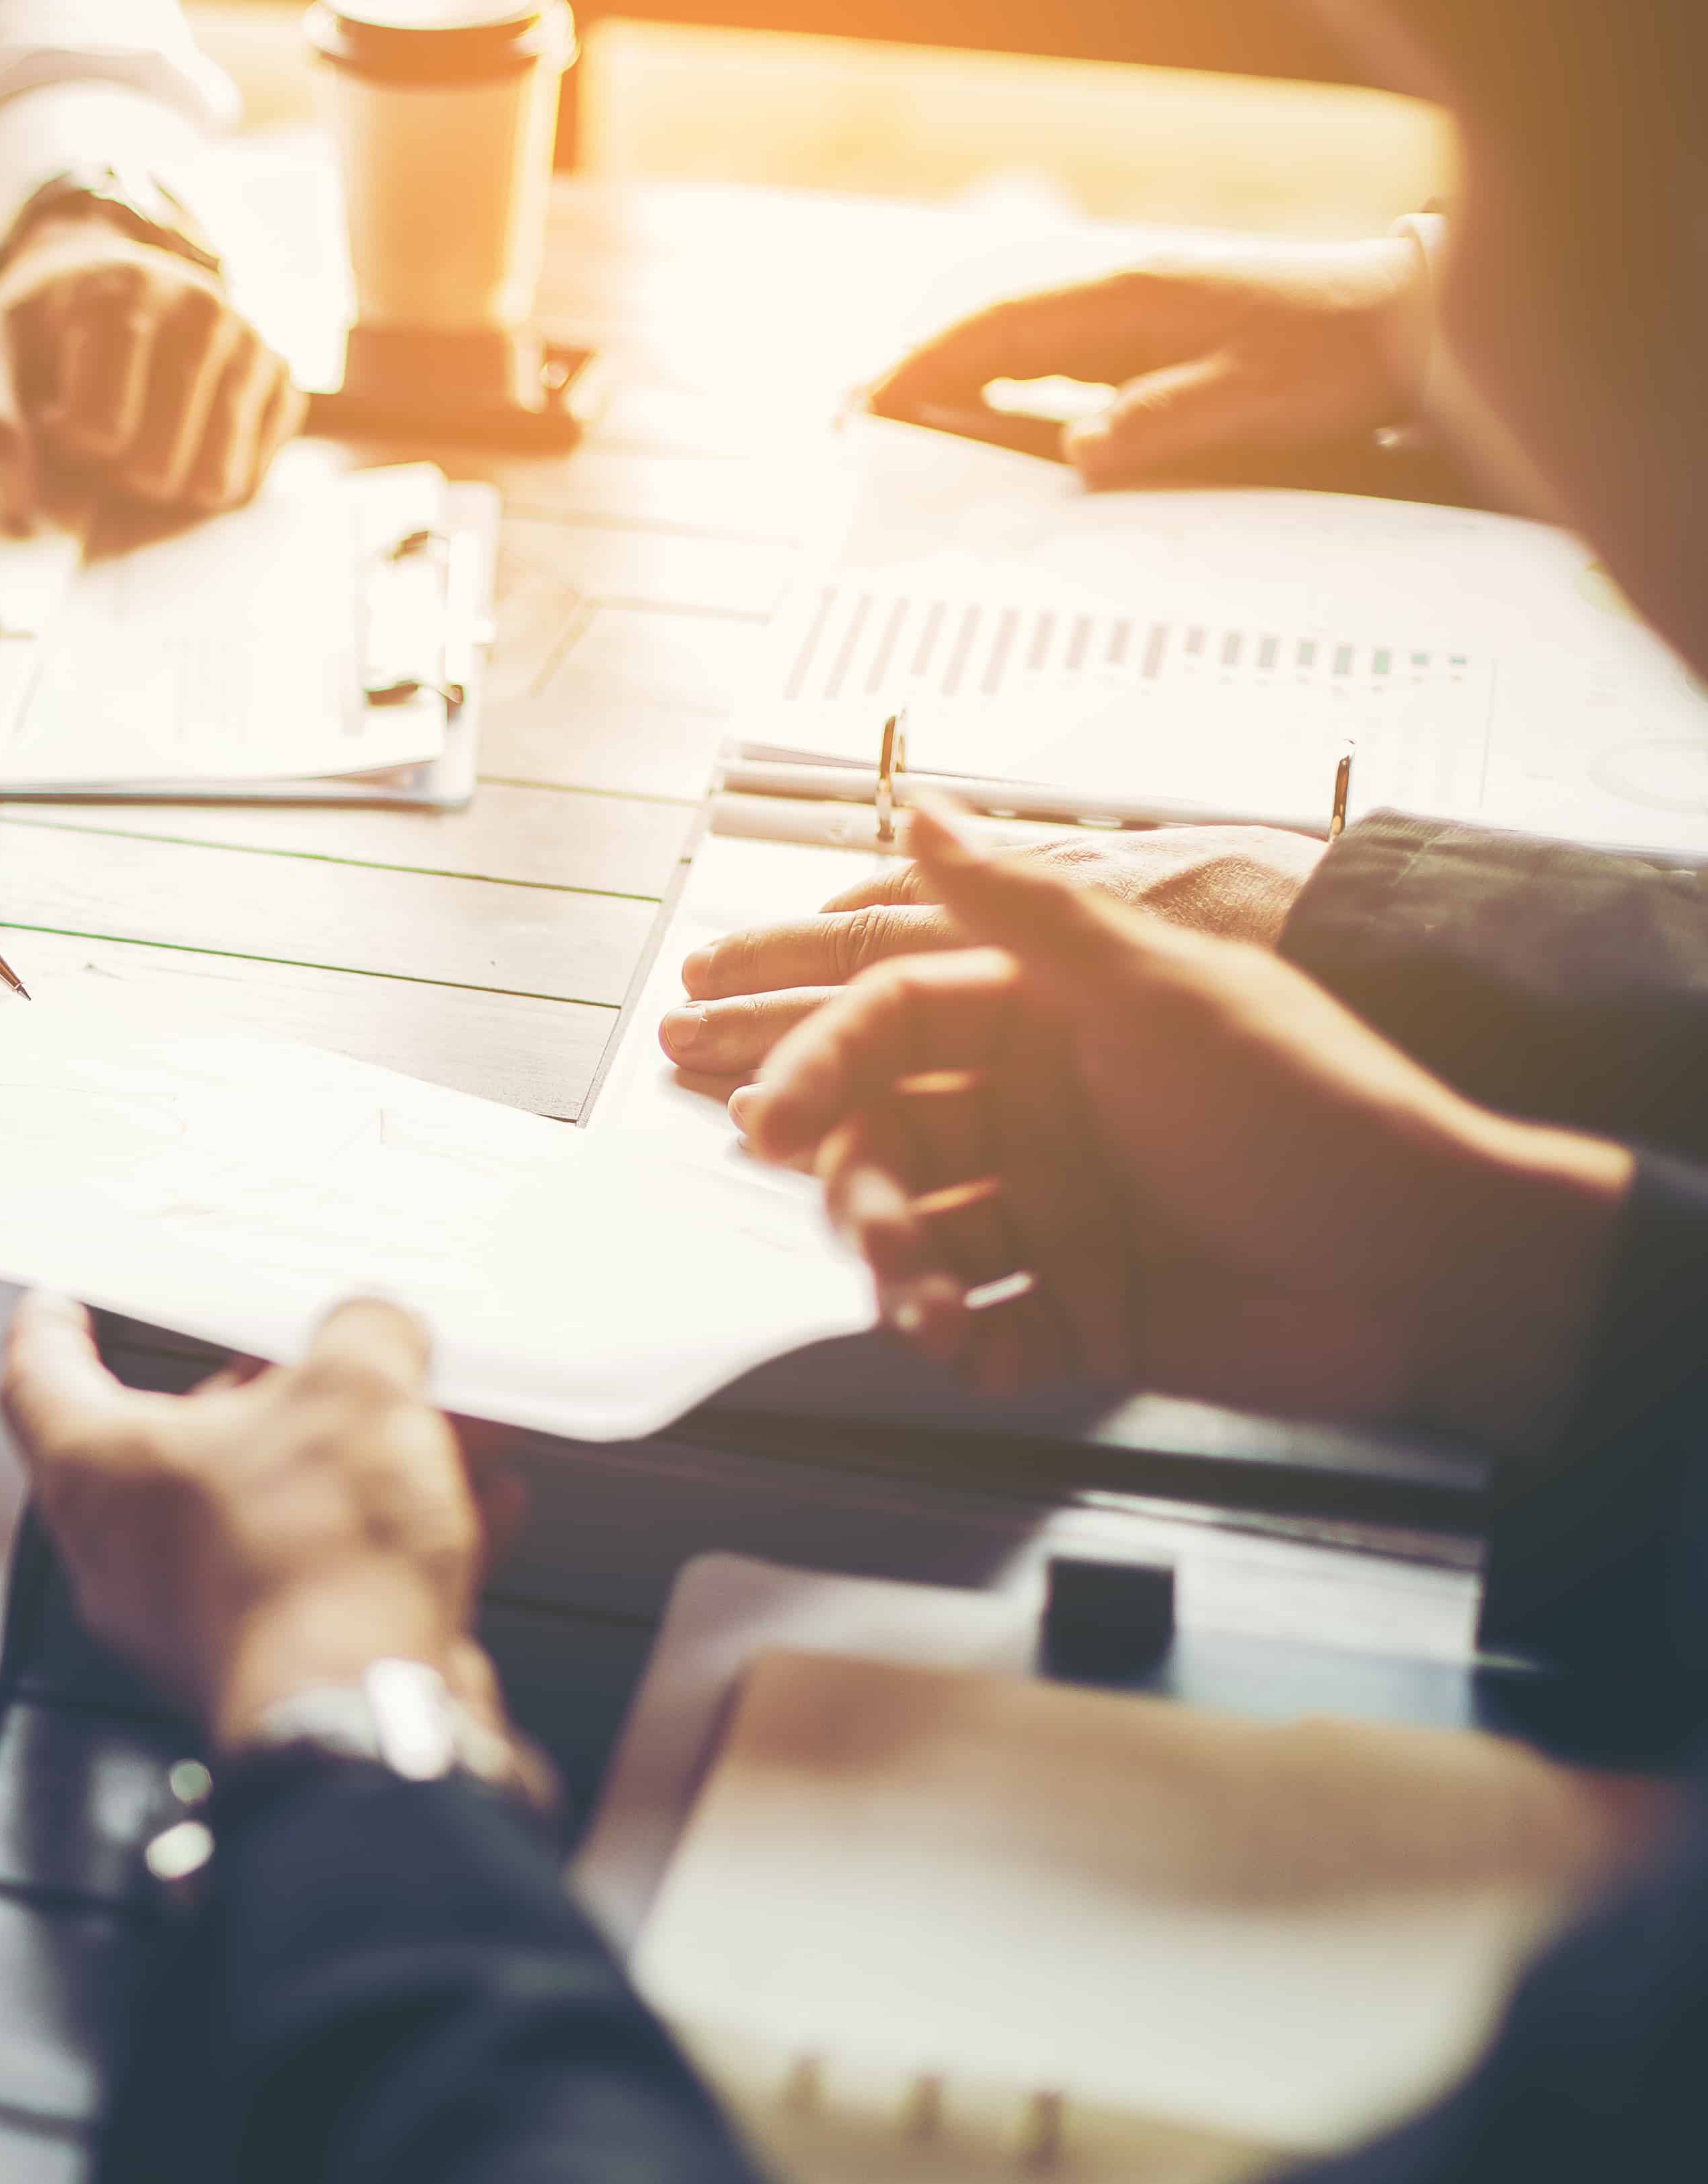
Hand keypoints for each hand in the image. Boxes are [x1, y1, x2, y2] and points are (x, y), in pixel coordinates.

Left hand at [0, 208, 300, 532]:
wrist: (98, 274)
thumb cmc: (38, 328)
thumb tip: (16, 515)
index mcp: (123, 298)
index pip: (103, 435)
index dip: (68, 445)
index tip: (54, 411)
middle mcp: (201, 311)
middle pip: (158, 470)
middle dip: (115, 474)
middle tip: (97, 431)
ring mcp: (250, 342)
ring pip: (215, 485)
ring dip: (163, 487)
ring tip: (136, 436)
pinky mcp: (281, 377)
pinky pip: (251, 479)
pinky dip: (206, 478)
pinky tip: (179, 435)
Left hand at [0, 1292, 526, 1746]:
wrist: (364, 1717)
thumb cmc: (314, 1563)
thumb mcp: (356, 1389)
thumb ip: (365, 1333)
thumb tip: (378, 1328)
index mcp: (99, 1470)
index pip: (39, 1376)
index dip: (52, 1327)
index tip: (61, 1304)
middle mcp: (127, 1552)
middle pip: (181, 1445)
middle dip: (266, 1395)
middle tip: (319, 1356)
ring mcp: (195, 1619)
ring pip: (270, 1510)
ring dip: (354, 1463)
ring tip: (435, 1425)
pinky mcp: (271, 1666)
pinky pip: (324, 1579)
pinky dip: (388, 1538)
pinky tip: (473, 1506)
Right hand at [735, 808, 1629, 1445]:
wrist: (1432, 1265)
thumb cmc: (1310, 1109)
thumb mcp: (1157, 989)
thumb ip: (1025, 906)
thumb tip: (923, 808)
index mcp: (1053, 1022)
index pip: (894, 1027)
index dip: (823, 1066)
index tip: (776, 1119)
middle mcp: (1045, 1112)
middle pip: (888, 1140)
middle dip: (862, 1194)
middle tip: (874, 1237)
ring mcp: (1063, 1214)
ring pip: (924, 1240)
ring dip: (906, 1278)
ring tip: (930, 1311)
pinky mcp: (1089, 1312)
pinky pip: (988, 1330)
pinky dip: (969, 1346)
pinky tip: (977, 1350)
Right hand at [868, 239, 1424, 485]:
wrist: (1405, 326)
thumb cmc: (1338, 359)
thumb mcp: (1256, 399)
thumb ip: (1163, 424)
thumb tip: (1078, 454)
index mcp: (1132, 302)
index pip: (1003, 328)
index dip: (929, 366)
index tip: (871, 403)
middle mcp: (1121, 299)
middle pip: (993, 330)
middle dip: (917, 370)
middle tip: (849, 418)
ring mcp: (1132, 316)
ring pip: (1017, 343)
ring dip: (952, 378)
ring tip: (890, 420)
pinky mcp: (1149, 338)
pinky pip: (1053, 359)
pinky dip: (1001, 383)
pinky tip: (979, 415)